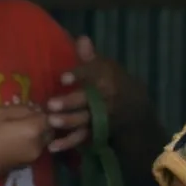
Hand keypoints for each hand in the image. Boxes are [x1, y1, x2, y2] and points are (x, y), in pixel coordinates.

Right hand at [0, 104, 53, 181]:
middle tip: (24, 117)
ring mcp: (31, 159)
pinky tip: (12, 140)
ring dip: (35, 134)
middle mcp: (37, 146)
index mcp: (33, 130)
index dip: (40, 110)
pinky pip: (32, 150)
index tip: (30, 106)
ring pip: (41, 142)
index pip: (48, 117)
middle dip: (41, 123)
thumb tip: (35, 109)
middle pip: (48, 131)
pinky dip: (28, 143)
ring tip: (16, 128)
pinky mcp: (23, 166)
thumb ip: (22, 109)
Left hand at [47, 36, 141, 150]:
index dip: (79, 75)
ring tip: (51, 122)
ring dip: (68, 122)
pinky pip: (82, 138)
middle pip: (86, 100)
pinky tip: (52, 147)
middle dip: (69, 103)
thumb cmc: (113, 82)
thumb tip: (81, 38)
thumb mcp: (106, 66)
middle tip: (51, 104)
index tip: (63, 78)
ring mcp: (100, 117)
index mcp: (106, 78)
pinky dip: (68, 143)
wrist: (135, 109)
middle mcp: (104, 98)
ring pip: (84, 120)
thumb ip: (90, 56)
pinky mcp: (96, 132)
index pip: (93, 74)